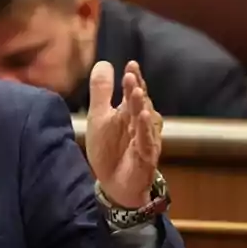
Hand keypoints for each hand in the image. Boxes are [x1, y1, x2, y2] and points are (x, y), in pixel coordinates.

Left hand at [85, 60, 161, 207]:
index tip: (130, 65)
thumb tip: (104, 63)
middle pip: (140, 103)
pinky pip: (146, 141)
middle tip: (131, 74)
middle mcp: (141, 123)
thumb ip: (102, 92)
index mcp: (129, 113)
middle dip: (136, 89)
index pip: (133, 92)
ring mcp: (145, 139)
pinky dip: (144, 130)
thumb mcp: (100, 118)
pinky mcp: (146, 157)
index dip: (133, 79)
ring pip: (145, 121)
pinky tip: (142, 117)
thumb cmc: (109, 149)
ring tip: (137, 91)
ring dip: (141, 106)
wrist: (113, 184)